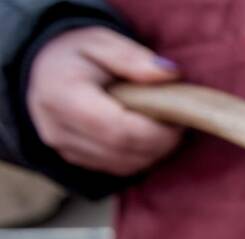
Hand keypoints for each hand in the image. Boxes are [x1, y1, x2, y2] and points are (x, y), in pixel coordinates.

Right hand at [27, 27, 181, 175]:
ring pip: (125, 165)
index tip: (178, 117)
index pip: (119, 131)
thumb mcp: (102, 42)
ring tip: (161, 124)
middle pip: (125, 152)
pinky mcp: (76, 160)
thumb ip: (133, 58)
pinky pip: (119, 168)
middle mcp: (57, 129)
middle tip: (176, 120)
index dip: (157, 132)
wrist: (44, 70)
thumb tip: (170, 73)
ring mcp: (65, 149)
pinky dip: (140, 156)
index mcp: (61, 96)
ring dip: (153, 151)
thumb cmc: (76, 54)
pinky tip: (145, 135)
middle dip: (161, 142)